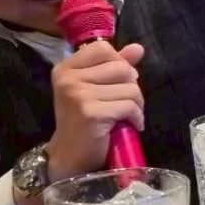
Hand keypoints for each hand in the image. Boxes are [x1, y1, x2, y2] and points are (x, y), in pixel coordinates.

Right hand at [45, 42, 145, 181]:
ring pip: (130, 87)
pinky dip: (136, 117)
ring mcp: (78, 95)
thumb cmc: (84, 121)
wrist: (71, 156)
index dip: (119, 63)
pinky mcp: (91, 112)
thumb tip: (138, 48)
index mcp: (66, 68)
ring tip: (126, 116)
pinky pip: (129, 106)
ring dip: (136, 104)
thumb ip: (115, 65)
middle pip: (121, 67)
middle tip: (125, 103)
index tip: (118, 82)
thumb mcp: (96, 88)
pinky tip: (129, 125)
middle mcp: (68, 78)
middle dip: (131, 86)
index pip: (103, 48)